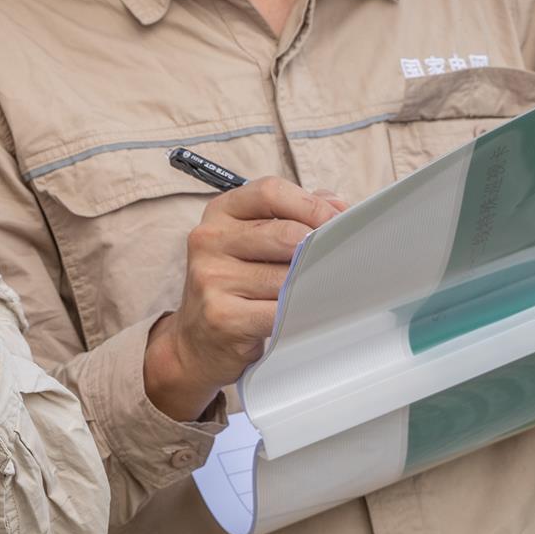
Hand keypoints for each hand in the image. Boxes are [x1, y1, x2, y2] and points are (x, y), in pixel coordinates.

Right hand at [145, 179, 344, 421]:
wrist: (196, 342)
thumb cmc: (236, 285)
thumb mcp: (254, 241)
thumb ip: (293, 216)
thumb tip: (338, 206)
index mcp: (220, 212)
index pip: (270, 192)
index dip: (312, 206)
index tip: (338, 223)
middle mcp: (209, 239)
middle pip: (285, 234)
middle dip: (319, 250)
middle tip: (338, 263)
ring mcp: (211, 278)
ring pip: (287, 278)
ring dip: (310, 287)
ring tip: (316, 293)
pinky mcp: (221, 316)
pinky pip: (279, 312)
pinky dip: (299, 314)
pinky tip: (302, 315)